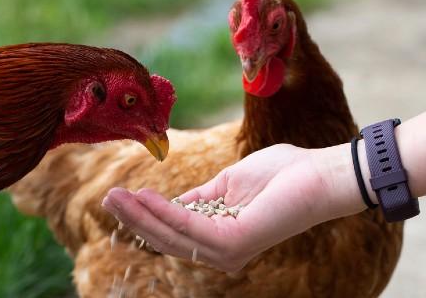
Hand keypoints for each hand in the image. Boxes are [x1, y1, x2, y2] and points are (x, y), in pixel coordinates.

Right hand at [101, 143, 364, 271]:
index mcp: (221, 238)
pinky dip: (163, 212)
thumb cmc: (282, 174)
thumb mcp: (228, 183)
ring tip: (115, 196)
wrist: (317, 174)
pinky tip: (144, 196)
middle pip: (166, 239)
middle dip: (134, 218)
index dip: (144, 216)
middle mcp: (222, 252)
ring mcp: (228, 251)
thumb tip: (172, 201)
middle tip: (108, 197)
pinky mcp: (233, 243)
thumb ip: (200, 197)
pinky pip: (188, 227)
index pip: (173, 232)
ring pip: (171, 236)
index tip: (118, 195)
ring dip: (140, 216)